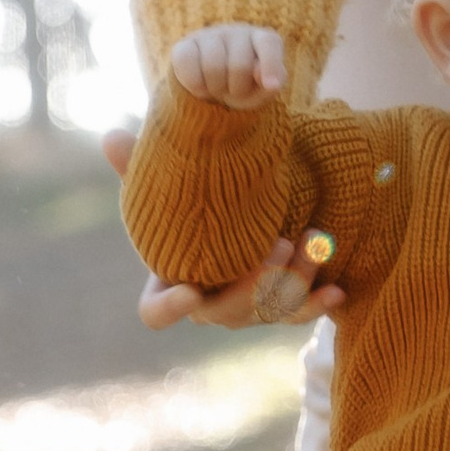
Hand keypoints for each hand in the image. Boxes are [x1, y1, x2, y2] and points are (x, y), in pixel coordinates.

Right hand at [99, 122, 346, 333]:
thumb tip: (111, 135)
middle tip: (276, 247)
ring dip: (293, 281)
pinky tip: (338, 290)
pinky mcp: (280, 306)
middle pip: (224, 313)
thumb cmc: (191, 207)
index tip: (191, 289)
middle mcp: (208, 305)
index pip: (155, 312)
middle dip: (252, 285)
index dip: (169, 308)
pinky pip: (299, 314)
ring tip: (311, 242)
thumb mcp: (167, 186)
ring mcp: (246, 311)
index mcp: (171, 280)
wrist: (237, 220)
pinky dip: (317, 303)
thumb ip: (138, 166)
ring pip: (268, 310)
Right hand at [169, 21, 286, 106]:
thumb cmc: (244, 87)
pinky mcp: (184, 45)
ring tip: (218, 88)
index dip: (271, 64)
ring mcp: (209, 35)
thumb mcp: (263, 90)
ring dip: (216, 89)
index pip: (268, 43)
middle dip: (237, 89)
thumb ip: (272, 83)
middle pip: (239, 65)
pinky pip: (186, 65)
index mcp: (262, 39)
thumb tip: (262, 76)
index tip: (271, 86)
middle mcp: (236, 31)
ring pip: (212, 66)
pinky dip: (195, 85)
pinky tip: (200, 86)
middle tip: (234, 90)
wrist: (212, 88)